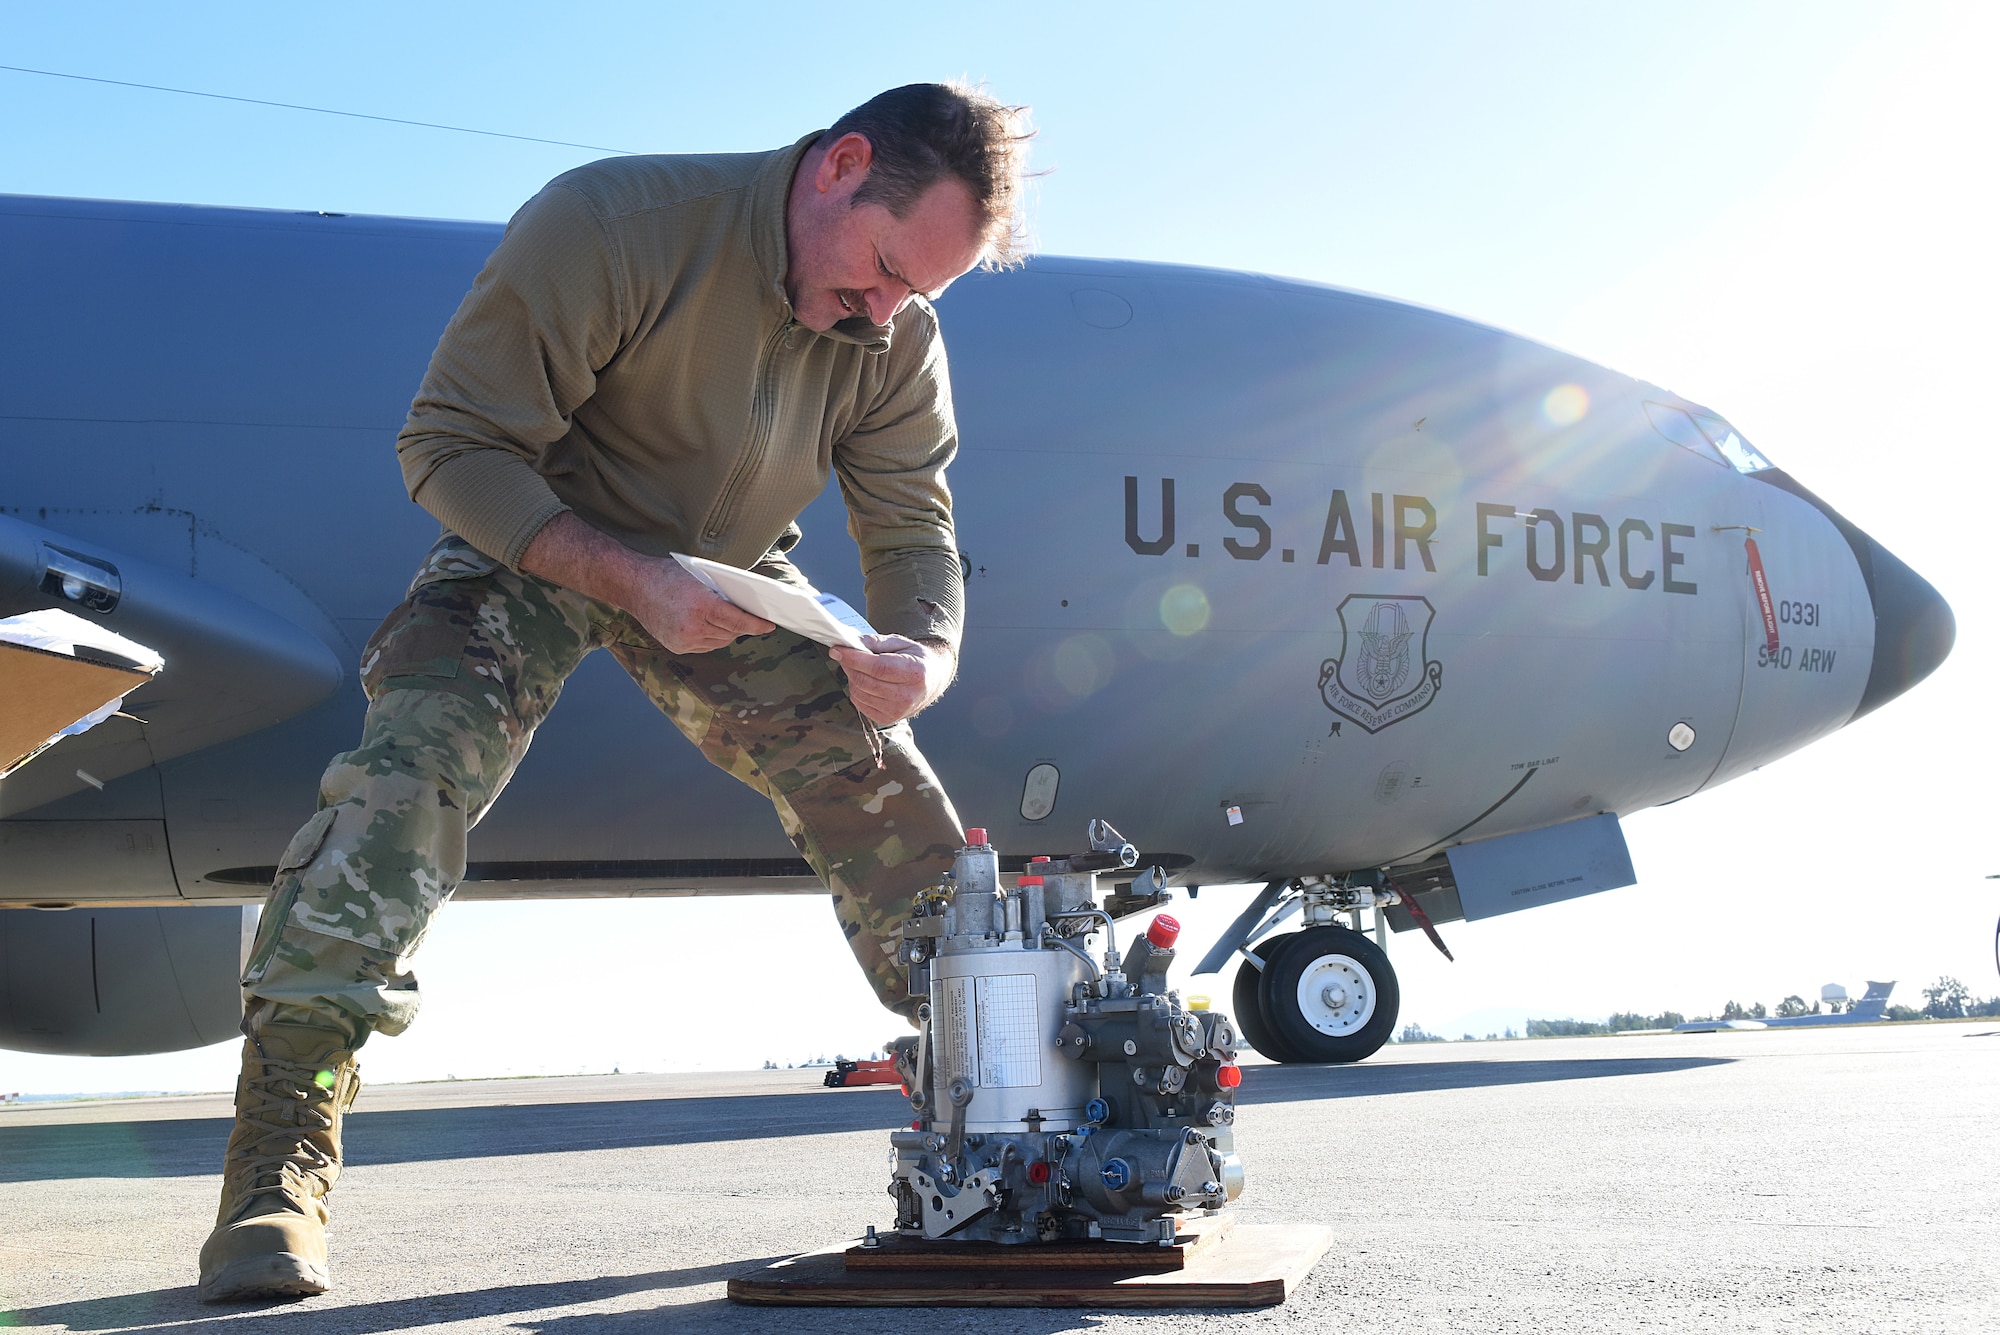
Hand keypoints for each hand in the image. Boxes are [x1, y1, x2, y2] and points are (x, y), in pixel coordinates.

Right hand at [630, 560, 775, 653]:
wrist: (633, 586)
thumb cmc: (668, 574)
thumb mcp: (700, 575)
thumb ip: (722, 592)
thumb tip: (748, 603)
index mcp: (701, 605)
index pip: (738, 621)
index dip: (757, 625)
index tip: (769, 626)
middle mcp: (693, 626)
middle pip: (731, 633)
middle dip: (742, 626)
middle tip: (750, 617)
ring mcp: (684, 640)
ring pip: (719, 642)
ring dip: (727, 632)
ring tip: (727, 620)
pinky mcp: (677, 647)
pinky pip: (705, 646)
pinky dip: (711, 637)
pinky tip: (709, 626)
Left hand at [830, 635, 954, 725]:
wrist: (932, 681)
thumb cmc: (915, 659)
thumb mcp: (900, 643)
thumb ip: (875, 642)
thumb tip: (850, 643)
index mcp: (915, 673)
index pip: (878, 667)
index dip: (854, 659)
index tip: (838, 650)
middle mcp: (908, 696)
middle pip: (865, 681)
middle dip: (850, 666)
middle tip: (844, 654)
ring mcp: (897, 711)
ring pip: (859, 693)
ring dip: (853, 677)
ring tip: (861, 668)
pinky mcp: (887, 719)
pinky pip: (859, 703)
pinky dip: (857, 690)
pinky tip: (866, 681)